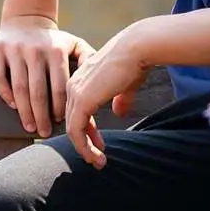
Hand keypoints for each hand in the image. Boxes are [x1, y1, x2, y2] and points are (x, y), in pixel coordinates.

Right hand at [0, 15, 95, 136]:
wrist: (26, 18)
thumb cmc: (54, 41)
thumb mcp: (74, 45)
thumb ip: (89, 61)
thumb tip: (102, 84)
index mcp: (56, 51)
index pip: (59, 87)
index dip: (59, 107)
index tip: (59, 121)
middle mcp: (35, 50)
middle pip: (37, 91)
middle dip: (41, 115)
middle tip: (43, 133)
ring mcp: (14, 49)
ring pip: (18, 88)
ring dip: (24, 111)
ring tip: (30, 126)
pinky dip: (5, 94)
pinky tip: (13, 106)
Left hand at [62, 25, 152, 169]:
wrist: (137, 48)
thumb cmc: (135, 61)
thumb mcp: (126, 85)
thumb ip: (121, 98)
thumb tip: (120, 112)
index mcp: (81, 79)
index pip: (78, 110)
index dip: (88, 130)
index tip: (100, 145)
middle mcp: (73, 85)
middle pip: (73, 120)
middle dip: (86, 142)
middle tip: (98, 158)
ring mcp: (75, 93)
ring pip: (72, 129)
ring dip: (84, 149)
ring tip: (98, 162)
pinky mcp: (81, 101)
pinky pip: (75, 131)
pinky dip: (83, 147)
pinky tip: (95, 155)